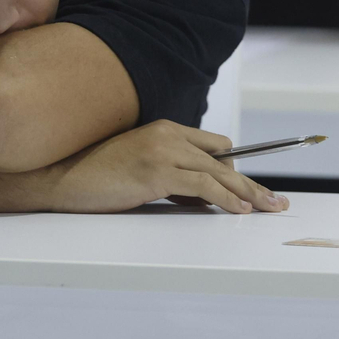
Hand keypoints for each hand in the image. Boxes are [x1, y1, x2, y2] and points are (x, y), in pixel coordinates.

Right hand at [41, 120, 287, 213]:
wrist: (63, 179)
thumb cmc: (99, 178)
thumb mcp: (143, 172)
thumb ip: (174, 178)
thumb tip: (204, 198)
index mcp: (164, 128)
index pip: (214, 146)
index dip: (234, 169)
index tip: (252, 189)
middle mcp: (167, 133)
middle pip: (224, 158)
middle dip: (252, 183)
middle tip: (275, 201)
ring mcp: (162, 149)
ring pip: (219, 172)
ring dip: (247, 193)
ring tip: (267, 208)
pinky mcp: (157, 170)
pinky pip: (204, 185)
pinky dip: (226, 199)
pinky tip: (239, 211)